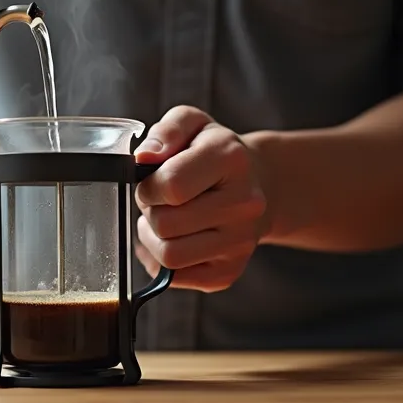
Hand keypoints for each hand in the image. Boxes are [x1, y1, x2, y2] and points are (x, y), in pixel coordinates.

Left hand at [133, 106, 268, 292]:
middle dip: (150, 211)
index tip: (152, 181)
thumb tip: (144, 157)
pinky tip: (176, 240)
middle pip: (165, 224)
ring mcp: (240, 243)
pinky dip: (164, 262)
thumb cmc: (215, 153)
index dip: (148, 185)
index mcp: (232, 159)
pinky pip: (177, 278)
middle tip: (159, 201)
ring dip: (152, 239)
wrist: (258, 184)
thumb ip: (166, 132)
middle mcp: (244, 204)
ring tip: (164, 221)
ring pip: (169, 256)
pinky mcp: (229, 272)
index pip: (172, 185)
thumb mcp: (193, 124)